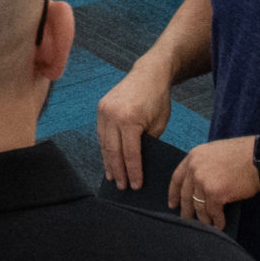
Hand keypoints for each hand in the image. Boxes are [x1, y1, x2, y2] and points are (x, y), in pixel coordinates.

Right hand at [96, 64, 172, 190]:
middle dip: (118, 171)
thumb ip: (147, 142)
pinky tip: (109, 160)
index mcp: (130, 120)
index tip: (135, 185)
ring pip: (104, 144)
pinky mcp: (100, 108)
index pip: (130, 153)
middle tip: (122, 187)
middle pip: (113, 151)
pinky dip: (106, 148)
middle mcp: (113, 116)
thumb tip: (138, 162)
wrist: (148, 73)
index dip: (133, 171)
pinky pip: (102, 134)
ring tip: (113, 177)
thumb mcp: (158, 123)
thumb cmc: (158, 99)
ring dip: (109, 162)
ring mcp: (104, 111)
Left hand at [169, 137, 259, 229]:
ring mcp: (203, 181)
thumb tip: (198, 184)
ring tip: (206, 225)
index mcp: (193, 157)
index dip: (173, 193)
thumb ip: (203, 165)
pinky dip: (216, 220)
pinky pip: (212, 212)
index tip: (172, 204)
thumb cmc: (243, 154)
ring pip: (199, 206)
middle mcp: (195, 168)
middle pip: (186, 195)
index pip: (177, 178)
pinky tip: (219, 224)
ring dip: (203, 218)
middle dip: (186, 210)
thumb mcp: (215, 152)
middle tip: (186, 219)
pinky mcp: (215, 193)